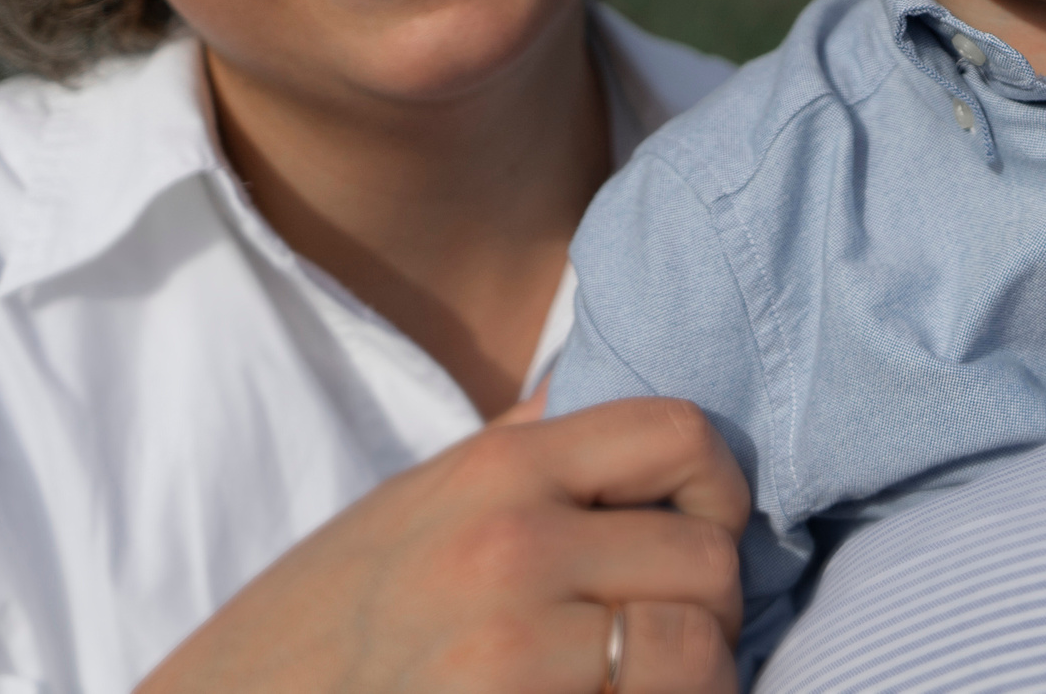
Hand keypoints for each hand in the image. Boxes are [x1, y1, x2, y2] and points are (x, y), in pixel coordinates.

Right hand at [139, 397, 748, 693]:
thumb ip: (525, 448)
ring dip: (696, 680)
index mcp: (498, 472)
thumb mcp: (418, 501)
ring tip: (646, 686)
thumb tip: (612, 383)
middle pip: (709, 560)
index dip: (719, 488)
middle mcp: (512, 552)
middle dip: (711, 606)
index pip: (682, 433)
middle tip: (670, 636)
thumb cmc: (326, 619)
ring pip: (698, 655)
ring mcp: (512, 655)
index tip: (697, 532)